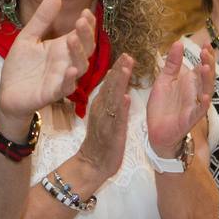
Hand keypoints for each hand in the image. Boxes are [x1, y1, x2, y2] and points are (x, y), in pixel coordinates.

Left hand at [0, 0, 92, 125]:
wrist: (8, 93)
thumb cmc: (20, 66)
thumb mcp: (28, 38)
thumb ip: (41, 19)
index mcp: (61, 47)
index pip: (81, 34)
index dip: (87, 24)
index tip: (86, 11)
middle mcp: (66, 62)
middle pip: (86, 48)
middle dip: (86, 35)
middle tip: (81, 21)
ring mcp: (61, 78)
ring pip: (79, 66)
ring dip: (79, 53)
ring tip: (73, 38)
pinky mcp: (52, 93)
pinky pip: (66, 88)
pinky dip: (70, 80)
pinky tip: (71, 70)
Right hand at [76, 55, 134, 184]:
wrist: (92, 164)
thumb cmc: (100, 140)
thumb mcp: (104, 114)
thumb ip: (109, 97)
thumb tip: (115, 78)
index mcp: (100, 104)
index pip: (109, 83)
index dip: (117, 69)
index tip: (125, 54)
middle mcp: (101, 109)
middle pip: (110, 86)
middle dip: (119, 70)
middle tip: (127, 54)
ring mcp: (105, 121)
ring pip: (112, 99)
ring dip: (119, 83)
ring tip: (126, 69)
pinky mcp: (111, 134)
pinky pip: (116, 119)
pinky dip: (120, 108)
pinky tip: (125, 98)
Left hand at [145, 40, 213, 156]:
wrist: (156, 130)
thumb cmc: (163, 105)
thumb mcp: (164, 80)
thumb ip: (172, 63)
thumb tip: (178, 43)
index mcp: (190, 82)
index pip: (202, 66)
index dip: (206, 55)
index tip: (206, 43)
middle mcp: (196, 92)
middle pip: (206, 76)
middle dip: (208, 63)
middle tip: (206, 51)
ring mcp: (194, 105)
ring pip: (206, 91)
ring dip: (207, 80)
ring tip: (206, 67)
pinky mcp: (190, 119)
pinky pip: (199, 111)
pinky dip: (203, 104)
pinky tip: (205, 96)